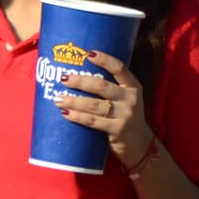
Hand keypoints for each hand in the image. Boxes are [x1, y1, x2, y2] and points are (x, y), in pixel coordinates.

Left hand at [52, 49, 154, 169]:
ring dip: (73, 101)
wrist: (140, 145)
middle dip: (80, 81)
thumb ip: (107, 88)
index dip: (105, 59)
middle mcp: (130, 98)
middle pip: (102, 86)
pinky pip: (93, 121)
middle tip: (63, 78)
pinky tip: (66, 113)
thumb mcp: (123, 99)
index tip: (88, 53)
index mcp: (132, 86)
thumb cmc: (124, 116)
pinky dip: (77, 116)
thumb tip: (75, 75)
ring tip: (58, 99)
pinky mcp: (117, 130)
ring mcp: (125, 115)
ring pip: (94, 105)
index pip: (120, 68)